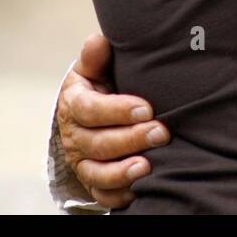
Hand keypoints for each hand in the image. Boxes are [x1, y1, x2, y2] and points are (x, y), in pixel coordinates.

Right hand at [56, 33, 168, 208]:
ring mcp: (82, 162)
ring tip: (149, 165)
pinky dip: (120, 195)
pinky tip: (142, 187)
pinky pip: (102, 195)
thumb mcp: (94, 69)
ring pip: (98, 172)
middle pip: (98, 142)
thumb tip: (98, 41)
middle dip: (131, 139)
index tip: (147, 108)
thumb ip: (96, 57)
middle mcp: (74, 136)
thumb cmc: (100, 86)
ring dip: (123, 171)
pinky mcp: (92, 182)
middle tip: (161, 133)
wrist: (90, 116)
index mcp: (74, 104)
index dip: (117, 110)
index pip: (90, 109)